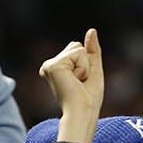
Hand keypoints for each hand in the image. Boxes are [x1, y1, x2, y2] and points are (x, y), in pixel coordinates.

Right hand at [39, 28, 103, 142]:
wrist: (82, 112)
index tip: (82, 81)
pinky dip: (82, 67)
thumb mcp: (93, 69)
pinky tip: (75, 80)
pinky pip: (77, 53)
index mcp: (57, 68)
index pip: (77, 49)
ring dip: (85, 66)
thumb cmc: (88, 98)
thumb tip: (91, 30)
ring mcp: (49, 65)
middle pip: (76, 45)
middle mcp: (50, 66)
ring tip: (78, 82)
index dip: (86, 63)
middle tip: (80, 82)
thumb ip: (92, 50)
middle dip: (85, 62)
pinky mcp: (53, 66)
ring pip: (77, 48)